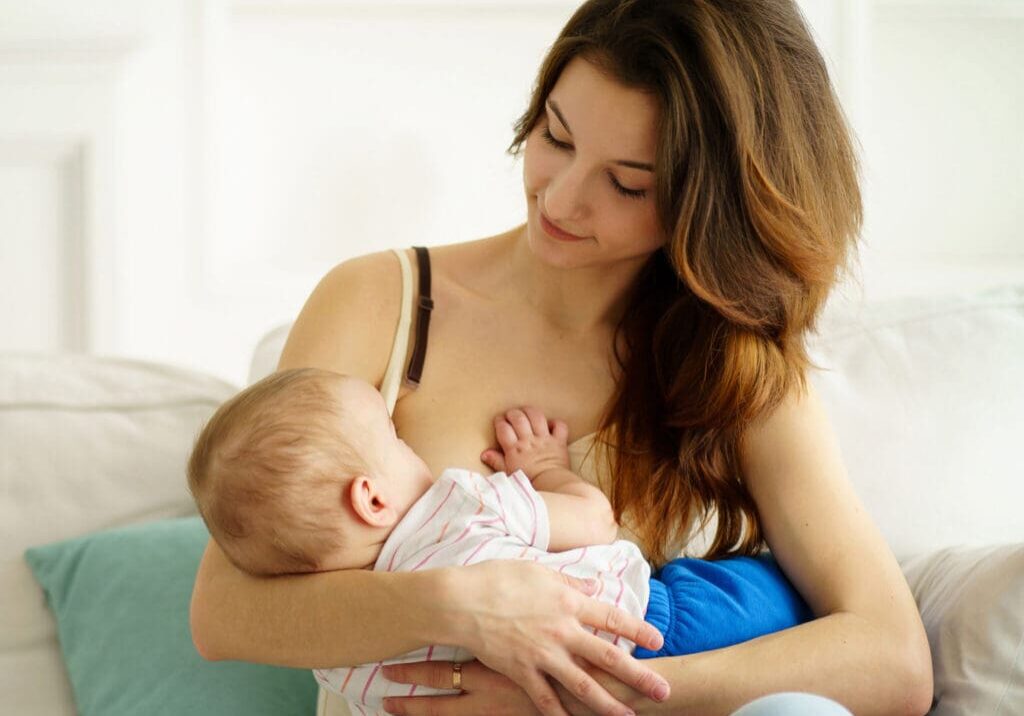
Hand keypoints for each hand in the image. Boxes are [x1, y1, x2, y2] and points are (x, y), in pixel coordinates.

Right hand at [388, 560, 668, 715]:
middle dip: (638, 676)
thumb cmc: (497, 578)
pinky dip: (560, 715)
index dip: (638, 630)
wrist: (462, 601)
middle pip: (608, 656)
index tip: (659, 641)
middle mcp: (563, 631)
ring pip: (583, 685)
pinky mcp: (522, 672)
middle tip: (663, 691)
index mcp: (569, 602)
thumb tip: (594, 585)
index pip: (612, 617)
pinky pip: (545, 699)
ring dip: (608, 704)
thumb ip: (569, 581)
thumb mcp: (538, 571)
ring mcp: (543, 654)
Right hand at [481, 407, 570, 477]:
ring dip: (530, 411)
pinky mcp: (559, 441)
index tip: (499, 421)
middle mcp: (529, 441)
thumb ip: (496, 461)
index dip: (500, 422)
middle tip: (510, 415)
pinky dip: (556, 422)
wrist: (550, 487)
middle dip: (513, 413)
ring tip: (526, 412)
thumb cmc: (528, 482)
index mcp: (515, 449)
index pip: (504, 428)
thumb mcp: (508, 473)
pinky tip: (550, 424)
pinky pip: (560, 426)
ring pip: (537, 417)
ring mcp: (544, 439)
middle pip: (519, 418)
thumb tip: (484, 454)